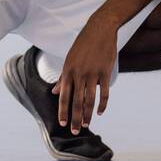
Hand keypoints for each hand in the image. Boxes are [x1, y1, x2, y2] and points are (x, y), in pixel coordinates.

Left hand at [54, 16, 117, 132]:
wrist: (100, 29)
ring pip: (89, 100)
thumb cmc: (83, 44)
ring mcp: (93, 74)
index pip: (64, 96)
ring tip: (85, 124)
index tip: (62, 123)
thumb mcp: (69, 59)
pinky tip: (100, 112)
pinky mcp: (105, 72)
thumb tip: (55, 92)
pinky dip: (102, 104)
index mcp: (68, 71)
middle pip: (76, 101)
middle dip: (74, 118)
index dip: (63, 111)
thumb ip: (63, 77)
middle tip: (74, 131)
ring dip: (87, 114)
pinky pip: (104, 92)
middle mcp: (79, 74)